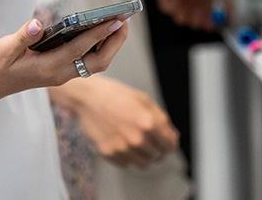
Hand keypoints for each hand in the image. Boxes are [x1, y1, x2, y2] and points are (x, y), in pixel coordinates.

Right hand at [0, 17, 128, 102]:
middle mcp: (60, 74)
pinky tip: (101, 31)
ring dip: (110, 44)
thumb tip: (38, 23)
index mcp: (48, 68)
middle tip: (124, 19)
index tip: (114, 19)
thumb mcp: (4, 49)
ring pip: (96, 63)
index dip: (99, 33)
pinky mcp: (61, 72)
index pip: (80, 49)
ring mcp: (62, 75)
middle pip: (98, 61)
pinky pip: (88, 61)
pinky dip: (99, 46)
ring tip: (118, 22)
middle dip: (114, 42)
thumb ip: (22, 37)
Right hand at [53, 75, 179, 167]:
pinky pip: (126, 164)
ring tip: (133, 140)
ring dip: (141, 155)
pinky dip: (126, 156)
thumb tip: (172, 136)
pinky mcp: (109, 153)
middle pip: (156, 156)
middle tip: (146, 138)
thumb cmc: (116, 96)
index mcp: (149, 123)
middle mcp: (137, 138)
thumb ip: (161, 120)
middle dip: (155, 148)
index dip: (170, 145)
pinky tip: (121, 142)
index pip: (169, 146)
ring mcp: (122, 148)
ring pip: (142, 164)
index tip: (168, 145)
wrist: (89, 98)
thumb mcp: (144, 101)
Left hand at [154, 0, 234, 29]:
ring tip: (184, 7)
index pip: (207, 13)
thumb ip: (229, 6)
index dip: (208, 21)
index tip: (208, 27)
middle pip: (194, 17)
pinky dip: (172, 6)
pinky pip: (168, 8)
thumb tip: (232, 16)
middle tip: (195, 21)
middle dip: (196, 20)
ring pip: (180, 16)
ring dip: (184, 14)